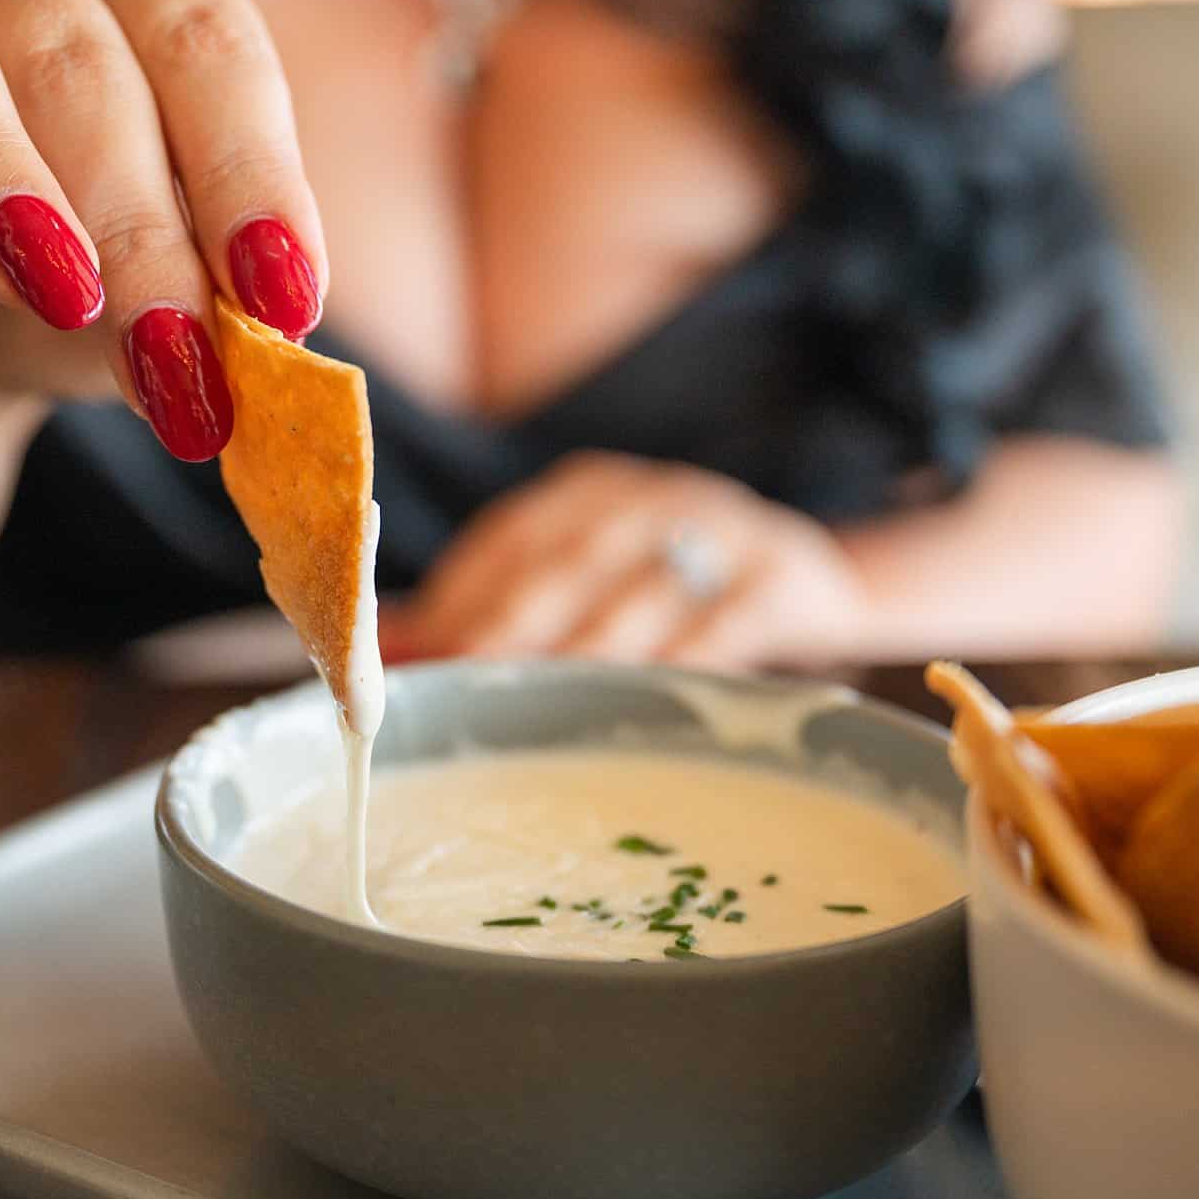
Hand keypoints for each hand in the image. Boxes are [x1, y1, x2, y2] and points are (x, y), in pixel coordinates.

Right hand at [0, 0, 327, 460]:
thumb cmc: (60, 301)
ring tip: (56, 294)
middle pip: (90, 70)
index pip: (213, 57)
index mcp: (146, 7)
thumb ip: (193, 324)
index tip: (288, 296)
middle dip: (142, 223)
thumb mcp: (141, 322)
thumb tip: (251, 364)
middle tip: (176, 350)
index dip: (255, 174)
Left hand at [386, 452, 868, 672]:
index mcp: (584, 492)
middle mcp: (645, 496)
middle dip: (509, 625)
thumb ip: (491, 608)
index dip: (462, 593)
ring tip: (538, 706)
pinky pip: (722, 622)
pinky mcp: (779, 572)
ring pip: (639, 592)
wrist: (811, 577)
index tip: (420, 657)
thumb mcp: (584, 582)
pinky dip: (680, 661)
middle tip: (465, 684)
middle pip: (566, 559)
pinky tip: (644, 701)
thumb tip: (387, 649)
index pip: (509, 535)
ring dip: (586, 651)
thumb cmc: (667, 592)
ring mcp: (717, 526)